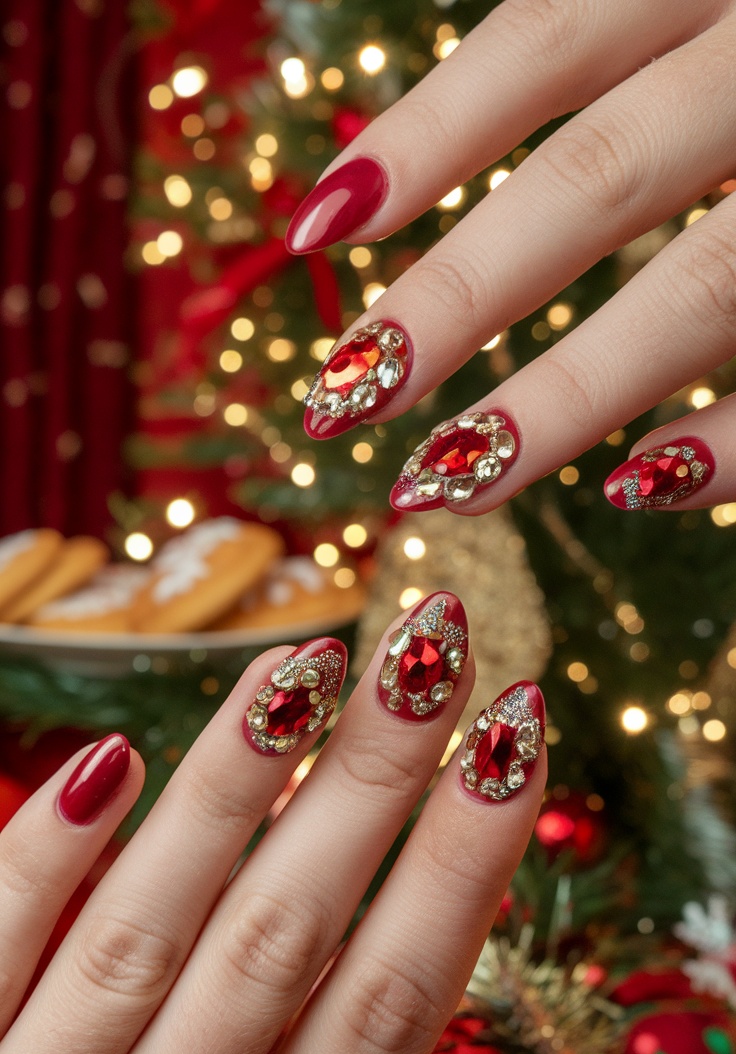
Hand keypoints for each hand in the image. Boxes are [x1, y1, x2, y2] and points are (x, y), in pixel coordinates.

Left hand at [0, 595, 573, 1053]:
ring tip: (304, 666)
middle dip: (370, 782)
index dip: (462, 862)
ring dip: (232, 790)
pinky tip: (107, 766)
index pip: (392, 1001)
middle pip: (286, 936)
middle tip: (430, 648)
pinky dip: (38, 866)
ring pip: (150, 929)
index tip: (514, 742)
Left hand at [288, 0, 735, 518]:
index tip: (316, 233)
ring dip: (570, 396)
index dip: (427, 138)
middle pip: (605, 173)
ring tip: (453, 477)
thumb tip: (436, 166)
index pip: (549, 38)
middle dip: (462, 295)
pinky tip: (644, 486)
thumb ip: (625, 42)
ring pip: (709, 285)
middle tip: (344, 399)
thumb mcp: (707, 4)